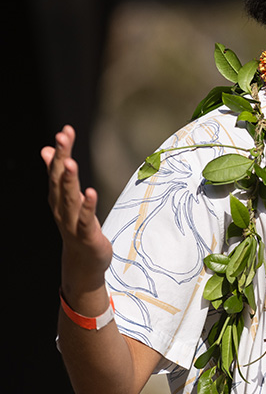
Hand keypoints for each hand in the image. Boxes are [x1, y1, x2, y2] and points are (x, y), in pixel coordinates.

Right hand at [41, 125, 112, 299]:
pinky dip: (87, 206)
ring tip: (71, 163)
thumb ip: (59, 175)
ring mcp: (72, 222)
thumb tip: (47, 150)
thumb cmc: (77, 226)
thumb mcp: (68, 199)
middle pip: (60, 180)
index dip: (61, 151)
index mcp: (58, 198)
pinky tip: (90, 192)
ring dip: (69, 181)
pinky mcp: (86, 235)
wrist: (83, 262)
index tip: (65, 131)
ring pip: (69, 199)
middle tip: (62, 137)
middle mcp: (61, 208)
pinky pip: (86, 219)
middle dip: (62, 158)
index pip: (57, 170)